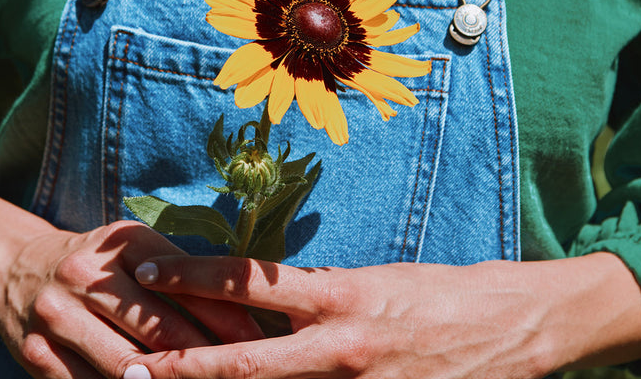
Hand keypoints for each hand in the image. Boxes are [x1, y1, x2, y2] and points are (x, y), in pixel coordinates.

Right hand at [0, 220, 263, 377]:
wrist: (17, 268)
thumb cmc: (99, 261)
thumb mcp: (137, 249)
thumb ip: (182, 271)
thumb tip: (242, 305)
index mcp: (124, 242)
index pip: (187, 284)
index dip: (226, 316)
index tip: (258, 340)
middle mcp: (89, 274)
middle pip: (160, 327)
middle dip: (206, 356)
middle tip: (241, 372)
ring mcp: (58, 315)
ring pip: (126, 364)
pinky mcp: (35, 354)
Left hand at [117, 252, 640, 378]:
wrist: (511, 325)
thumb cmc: (441, 291)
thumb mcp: (376, 279)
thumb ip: (321, 298)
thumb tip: (268, 303)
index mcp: (341, 296)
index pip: (252, 282)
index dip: (198, 277)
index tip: (154, 272)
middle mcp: (340, 346)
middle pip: (244, 360)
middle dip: (182, 367)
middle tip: (130, 369)